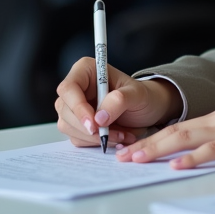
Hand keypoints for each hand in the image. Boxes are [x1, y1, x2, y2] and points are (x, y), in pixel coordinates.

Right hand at [54, 57, 180, 146]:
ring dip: (95, 137)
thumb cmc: (143, 96)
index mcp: (86, 70)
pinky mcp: (77, 125)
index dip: (78, 107)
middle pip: (66, 111)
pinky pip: (77, 138)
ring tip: (123, 135)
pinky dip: (96, 142)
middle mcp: (76, 88)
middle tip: (115, 134)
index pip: (69, 88)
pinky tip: (116, 138)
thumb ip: (120, 100)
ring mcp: (73, 107)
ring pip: (69, 127)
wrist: (148, 110)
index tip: (94, 124)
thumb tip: (99, 118)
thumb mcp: (138, 94)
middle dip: (90, 127)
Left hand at [115, 103, 214, 169]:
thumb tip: (210, 154)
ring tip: (137, 159)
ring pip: (186, 137)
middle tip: (123, 156)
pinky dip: (191, 157)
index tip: (136, 148)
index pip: (182, 127)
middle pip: (176, 130)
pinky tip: (176, 165)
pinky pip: (212, 149)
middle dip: (147, 143)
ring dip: (158, 149)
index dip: (156, 138)